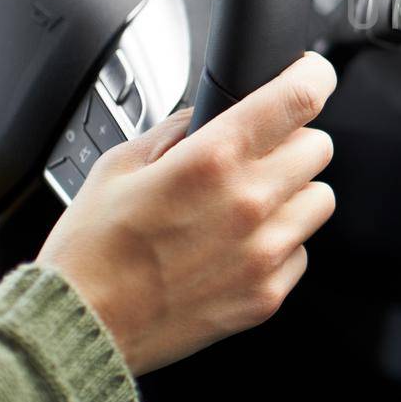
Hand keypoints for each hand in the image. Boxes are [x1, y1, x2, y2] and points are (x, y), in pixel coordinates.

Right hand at [38, 52, 337, 375]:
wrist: (81, 326)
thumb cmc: (91, 250)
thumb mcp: (119, 164)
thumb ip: (177, 131)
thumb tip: (211, 113)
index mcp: (213, 160)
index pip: (297, 99)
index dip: (312, 76)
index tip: (311, 74)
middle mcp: (248, 203)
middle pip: (319, 148)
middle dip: (292, 142)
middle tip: (258, 155)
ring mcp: (263, 253)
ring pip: (319, 199)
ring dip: (292, 194)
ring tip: (247, 207)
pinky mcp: (267, 295)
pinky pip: (301, 252)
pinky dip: (280, 245)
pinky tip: (238, 248)